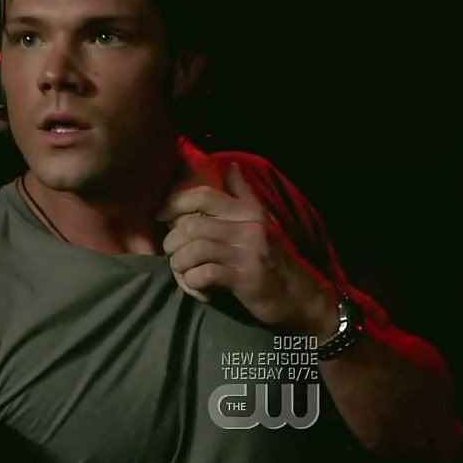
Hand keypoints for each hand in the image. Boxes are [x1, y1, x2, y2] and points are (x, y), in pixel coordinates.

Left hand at [158, 163, 337, 336]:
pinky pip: (204, 275)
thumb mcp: (262, 222)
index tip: (161, 217)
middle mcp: (248, 227)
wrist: (301, 297)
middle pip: (191, 225)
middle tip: (174, 256)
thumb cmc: (273, 259)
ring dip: (180, 266)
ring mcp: (247, 253)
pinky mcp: (246, 278)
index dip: (174, 203)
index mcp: (247, 211)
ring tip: (185, 274)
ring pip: (193, 250)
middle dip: (172, 243)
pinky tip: (200, 290)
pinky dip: (193, 284)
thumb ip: (243, 195)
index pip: (203, 195)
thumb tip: (231, 166)